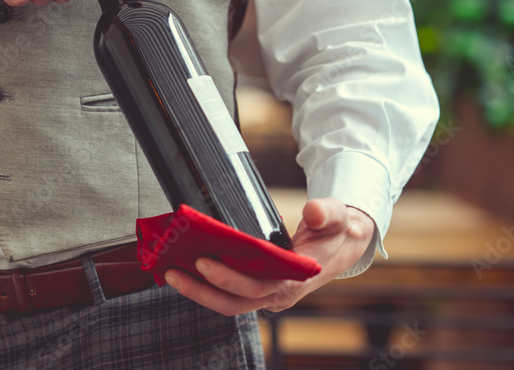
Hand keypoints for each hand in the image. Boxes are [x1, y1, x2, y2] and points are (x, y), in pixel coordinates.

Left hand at [163, 198, 374, 315]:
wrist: (342, 244)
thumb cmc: (336, 231)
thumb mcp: (338, 217)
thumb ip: (328, 213)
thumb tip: (314, 212)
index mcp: (296, 279)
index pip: (257, 287)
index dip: (228, 278)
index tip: (203, 262)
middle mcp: (279, 293)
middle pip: (235, 301)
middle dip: (201, 288)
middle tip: (174, 269)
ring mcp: (268, 294)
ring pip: (229, 302)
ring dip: (199, 290)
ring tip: (171, 272)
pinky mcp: (259, 288)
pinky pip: (230, 293)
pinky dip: (207, 285)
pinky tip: (186, 270)